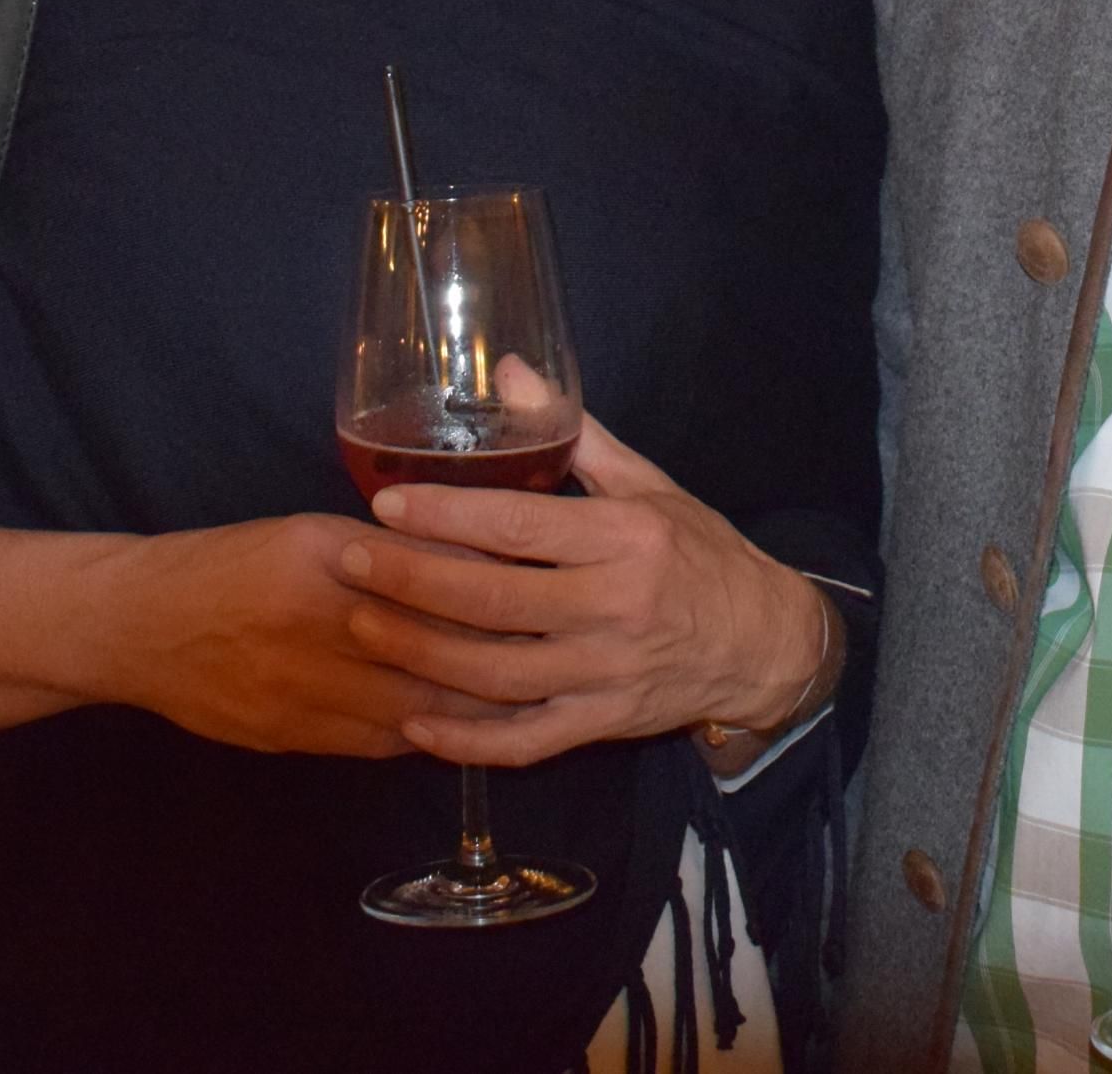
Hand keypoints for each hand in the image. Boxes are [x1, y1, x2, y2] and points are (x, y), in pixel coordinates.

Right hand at [89, 514, 511, 756]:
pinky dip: (420, 736)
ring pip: (409, 707)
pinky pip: (372, 743)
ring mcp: (300, 689)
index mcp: (324, 559)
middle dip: (496, 660)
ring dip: (470, 710)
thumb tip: (469, 559)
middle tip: (554, 659)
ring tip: (527, 702)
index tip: (542, 598)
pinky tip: (455, 730)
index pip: (426, 581)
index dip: (488, 596)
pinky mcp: (288, 736)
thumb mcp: (306, 536)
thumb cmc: (230, 565)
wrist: (137, 627)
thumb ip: (383, 553)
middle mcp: (315, 625)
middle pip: (429, 651)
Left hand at [357, 415, 830, 767]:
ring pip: (498, 674)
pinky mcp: (601, 723)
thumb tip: (510, 370)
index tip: (387, 503)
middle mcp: (615, 606)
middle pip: (496, 600)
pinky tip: (414, 722)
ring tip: (362, 627)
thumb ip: (575, 434)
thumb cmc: (698, 552)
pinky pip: (525, 741)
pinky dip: (466, 740)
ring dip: (421, 654)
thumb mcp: (650, 483)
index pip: (522, 526)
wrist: (762, 642)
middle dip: (413, 580)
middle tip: (350, 561)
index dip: (449, 515)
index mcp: (626, 537)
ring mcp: (607, 672)